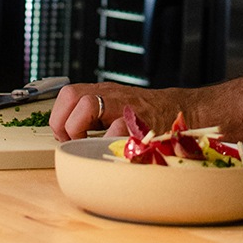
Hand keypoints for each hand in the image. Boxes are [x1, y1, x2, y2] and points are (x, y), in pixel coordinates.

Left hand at [50, 83, 169, 140]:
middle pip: (71, 95)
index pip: (68, 94)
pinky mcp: (137, 121)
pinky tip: (110, 149)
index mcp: (104, 92)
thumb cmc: (149, 114)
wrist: (183, 111)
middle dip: (64, 122)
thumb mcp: (118, 106)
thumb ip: (95, 115)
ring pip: (87, 105)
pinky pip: (114, 128)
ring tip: (87, 145)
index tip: (64, 135)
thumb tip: (68, 134)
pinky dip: (107, 141)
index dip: (59, 116)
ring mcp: (123, 106)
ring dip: (79, 129)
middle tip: (72, 140)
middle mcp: (111, 96)